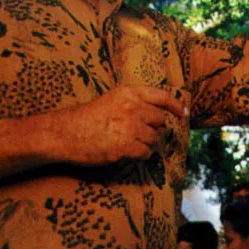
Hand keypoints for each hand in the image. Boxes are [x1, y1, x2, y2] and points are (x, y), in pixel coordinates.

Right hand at [59, 86, 186, 165]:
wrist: (64, 133)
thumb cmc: (87, 118)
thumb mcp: (113, 100)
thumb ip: (135, 103)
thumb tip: (160, 116)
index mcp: (130, 93)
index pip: (162, 97)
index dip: (176, 106)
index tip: (183, 114)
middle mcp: (133, 107)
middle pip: (160, 121)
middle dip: (153, 129)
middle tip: (138, 134)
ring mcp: (130, 127)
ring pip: (154, 139)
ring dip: (145, 144)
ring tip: (126, 143)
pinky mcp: (125, 146)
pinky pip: (145, 153)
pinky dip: (139, 155)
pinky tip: (125, 152)